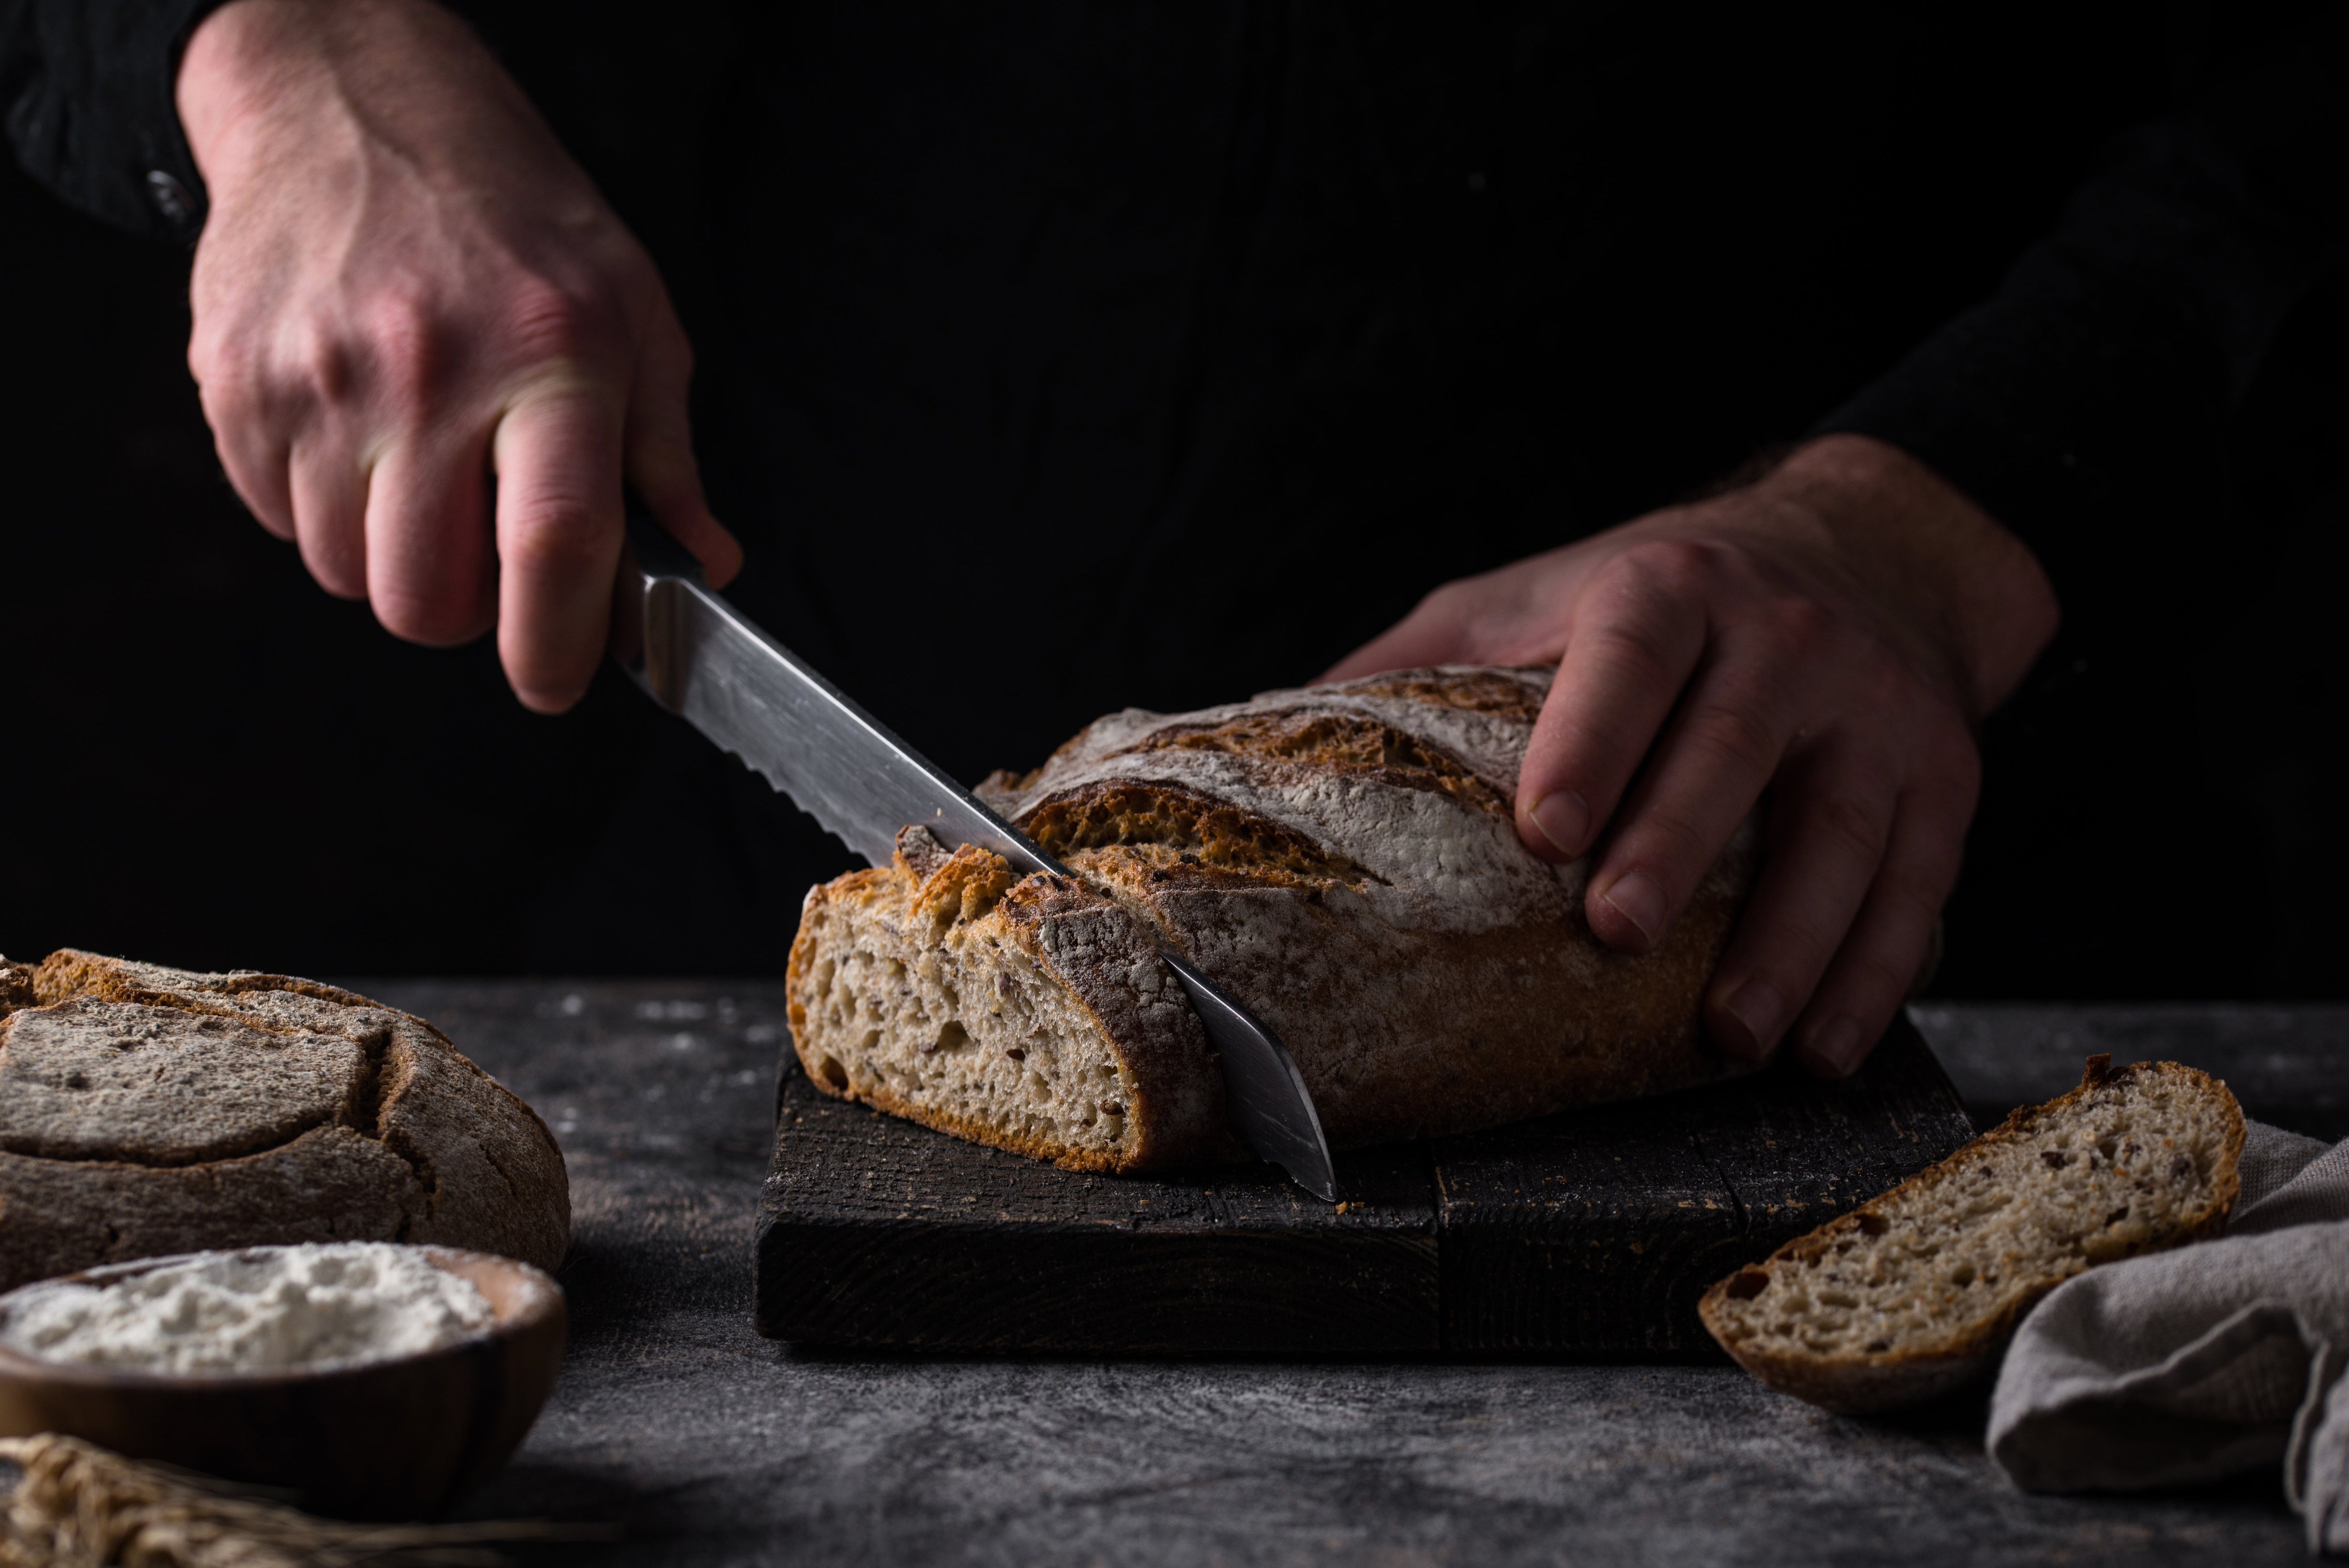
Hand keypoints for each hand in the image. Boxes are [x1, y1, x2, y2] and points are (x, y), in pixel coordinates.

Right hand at [177, 0, 739, 711]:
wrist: (355, 110)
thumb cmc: (511, 218)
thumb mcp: (630, 313)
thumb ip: (666, 455)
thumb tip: (705, 561)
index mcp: (547, 356)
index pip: (553, 546)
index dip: (556, 645)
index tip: (556, 680)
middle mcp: (426, 373)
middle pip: (426, 597)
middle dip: (465, 611)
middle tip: (488, 554)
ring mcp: (317, 381)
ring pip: (347, 574)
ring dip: (391, 560)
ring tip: (424, 475)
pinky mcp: (237, 385)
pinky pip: (279, 522)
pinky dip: (324, 512)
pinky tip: (361, 440)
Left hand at [1325, 435, 2058, 1076]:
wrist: (1864, 546)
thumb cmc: (1667, 595)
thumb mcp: (1539, 590)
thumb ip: (1425, 656)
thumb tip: (1271, 734)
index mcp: (1671, 588)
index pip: (1631, 655)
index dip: (1591, 738)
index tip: (1544, 828)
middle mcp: (1786, 638)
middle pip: (1736, 747)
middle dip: (1681, 846)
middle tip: (1618, 933)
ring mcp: (1877, 711)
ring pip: (1843, 833)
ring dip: (1791, 943)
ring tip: (1733, 1033)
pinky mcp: (1943, 777)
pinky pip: (1918, 886)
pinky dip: (1875, 972)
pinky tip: (1825, 1045)